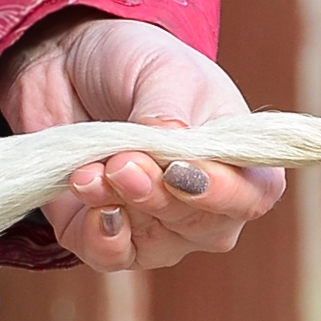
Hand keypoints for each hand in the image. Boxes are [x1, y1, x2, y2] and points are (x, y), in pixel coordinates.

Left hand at [0, 9, 286, 270]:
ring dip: (119, 209)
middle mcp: (205, 205)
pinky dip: (97, 232)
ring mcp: (156, 226)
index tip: (179, 172)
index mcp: (238, 161)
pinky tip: (83, 193)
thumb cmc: (136, 66)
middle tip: (123, 163)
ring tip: (89, 171)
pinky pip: (109, 255)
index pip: (252, 196)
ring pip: (154, 244)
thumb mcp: (162, 70)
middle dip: (157, 197)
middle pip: (200, 227)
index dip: (220, 194)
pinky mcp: (102, 233)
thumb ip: (169, 110)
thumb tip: (168, 146)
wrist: (68, 65)